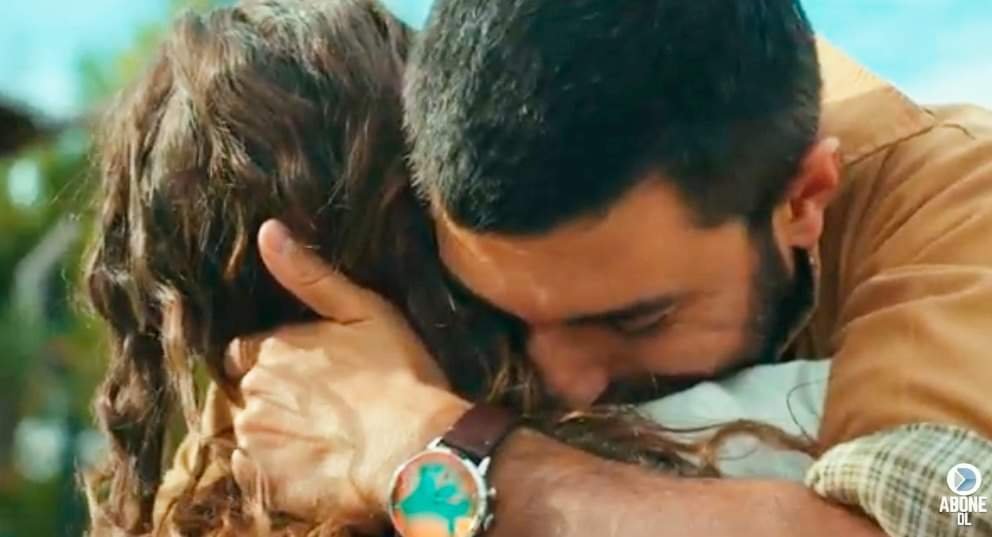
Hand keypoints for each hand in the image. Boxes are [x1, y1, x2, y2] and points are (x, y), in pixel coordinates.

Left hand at [227, 220, 469, 523]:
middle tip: (322, 409)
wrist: (413, 445)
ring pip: (251, 432)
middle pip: (248, 393)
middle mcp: (253, 390)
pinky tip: (314, 465)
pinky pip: (255, 474)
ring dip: (275, 434)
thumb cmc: (399, 373)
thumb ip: (309, 274)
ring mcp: (256, 438)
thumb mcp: (364, 309)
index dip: (272, 362)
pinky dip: (276, 470)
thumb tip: (267, 230)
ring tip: (322, 440)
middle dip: (273, 397)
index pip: (245, 353)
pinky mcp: (264, 480)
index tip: (304, 375)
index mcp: (272, 347)